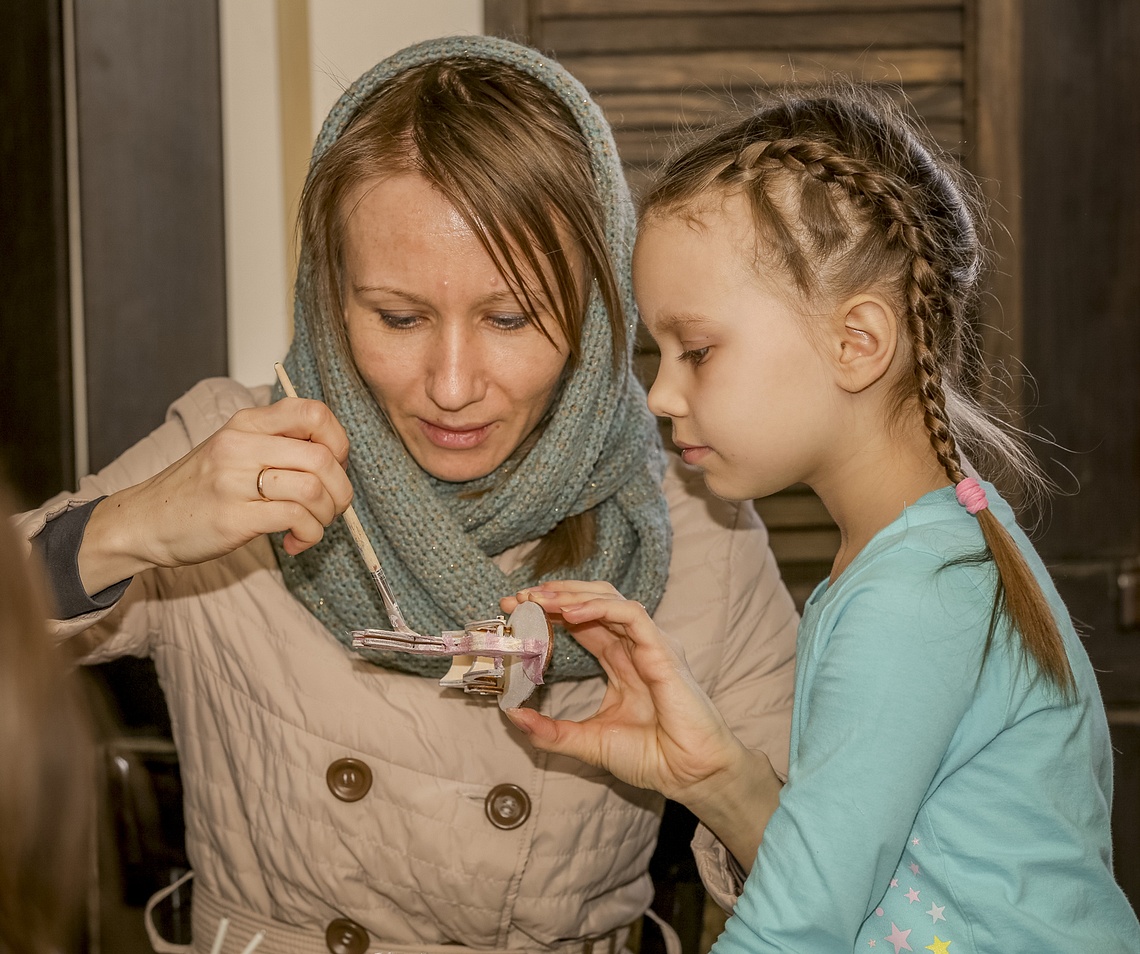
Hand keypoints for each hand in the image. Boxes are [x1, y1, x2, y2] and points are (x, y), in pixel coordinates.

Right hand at [78, 398, 353, 592]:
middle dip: (340, 489)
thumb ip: (277, 444)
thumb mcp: (234, 450)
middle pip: (322, 456)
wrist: (143, 521)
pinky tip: (295, 541)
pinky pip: (295, 519)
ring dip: (326, 515)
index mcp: (246, 423)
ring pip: (313, 489)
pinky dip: (309, 534)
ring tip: (312, 526)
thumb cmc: (197, 489)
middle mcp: (241, 445)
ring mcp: (235, 481)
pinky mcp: (233, 517)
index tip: (335, 466)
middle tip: (332, 507)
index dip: (338, 441)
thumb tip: (334, 457)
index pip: (313, 413)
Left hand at [500, 582, 780, 839]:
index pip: (582, 623)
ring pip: (610, 599)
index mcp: (620, 662)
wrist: (688, 774)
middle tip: (517, 599)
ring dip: (572, 595)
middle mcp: (634, 647)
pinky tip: (570, 613)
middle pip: (592, 603)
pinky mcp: (662, 650)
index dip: (549, 613)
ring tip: (538, 599)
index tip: (514, 612)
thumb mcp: (587, 742)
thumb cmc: (651, 758)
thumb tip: (510, 715)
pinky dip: (599, 608)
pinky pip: (631, 615)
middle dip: (554, 596)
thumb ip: (549, 731)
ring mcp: (650, 644)